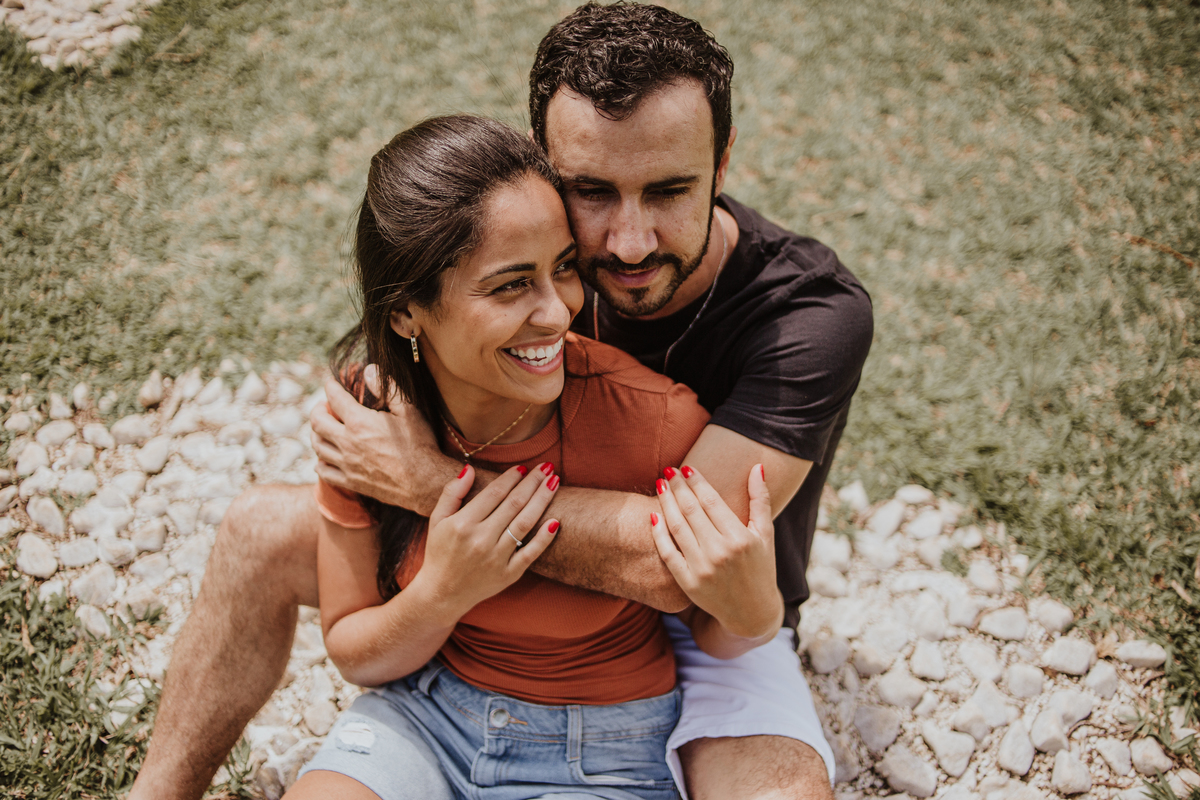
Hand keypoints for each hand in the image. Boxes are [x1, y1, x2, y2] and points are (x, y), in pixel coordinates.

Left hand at [310, 365, 455, 511]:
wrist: (425, 482)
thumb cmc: (420, 444)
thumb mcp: (408, 410)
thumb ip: (387, 388)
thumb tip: (369, 370)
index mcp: (360, 422)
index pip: (334, 398)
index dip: (330, 386)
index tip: (331, 383)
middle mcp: (348, 443)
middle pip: (317, 422)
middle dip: (317, 409)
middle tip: (323, 406)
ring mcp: (347, 464)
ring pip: (318, 446)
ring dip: (316, 433)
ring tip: (322, 428)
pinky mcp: (351, 481)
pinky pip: (324, 472)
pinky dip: (320, 462)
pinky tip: (325, 457)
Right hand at [413, 463, 560, 616]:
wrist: (441, 594)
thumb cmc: (440, 553)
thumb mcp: (437, 520)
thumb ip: (452, 493)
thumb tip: (469, 468)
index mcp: (462, 524)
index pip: (494, 493)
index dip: (511, 477)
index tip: (523, 467)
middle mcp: (480, 540)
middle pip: (514, 504)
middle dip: (533, 482)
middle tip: (548, 467)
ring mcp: (496, 558)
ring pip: (525, 523)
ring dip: (542, 500)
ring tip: (554, 483)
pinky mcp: (508, 575)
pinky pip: (531, 554)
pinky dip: (544, 538)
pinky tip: (555, 521)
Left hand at [651, 464, 782, 640]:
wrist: (752, 613)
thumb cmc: (761, 567)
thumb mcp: (765, 534)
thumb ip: (760, 499)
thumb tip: (757, 466)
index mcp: (740, 538)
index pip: (711, 501)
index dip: (697, 482)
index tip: (687, 468)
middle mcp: (720, 553)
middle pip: (691, 510)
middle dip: (677, 487)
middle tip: (668, 470)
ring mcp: (702, 569)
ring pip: (677, 527)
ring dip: (666, 503)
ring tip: (660, 484)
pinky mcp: (688, 583)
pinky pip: (667, 553)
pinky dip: (658, 533)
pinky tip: (653, 514)